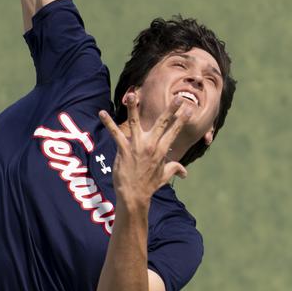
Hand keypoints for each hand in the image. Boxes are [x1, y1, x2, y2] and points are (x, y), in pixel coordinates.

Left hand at [98, 93, 187, 207]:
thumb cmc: (149, 186)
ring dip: (133, 108)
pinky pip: (115, 133)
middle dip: (171, 109)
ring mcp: (136, 146)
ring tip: (133, 94)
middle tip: (180, 97)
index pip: (174, 132)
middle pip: (162, 123)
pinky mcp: (123, 149)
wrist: (134, 196)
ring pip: (135, 122)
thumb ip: (174, 170)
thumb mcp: (164, 176)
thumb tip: (184, 173)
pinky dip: (108, 122)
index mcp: (161, 151)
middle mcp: (151, 145)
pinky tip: (101, 113)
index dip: (182, 120)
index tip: (189, 109)